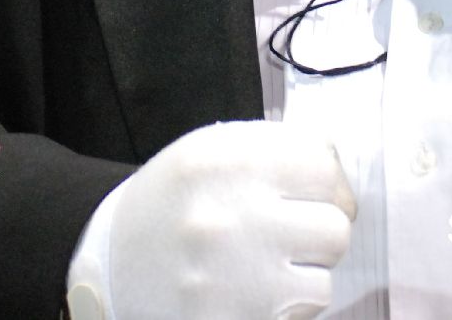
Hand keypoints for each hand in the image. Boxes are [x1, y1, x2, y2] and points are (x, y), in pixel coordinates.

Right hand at [105, 119, 356, 319]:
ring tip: (271, 264)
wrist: (111, 263)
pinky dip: (287, 306)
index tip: (323, 194)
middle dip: (323, 229)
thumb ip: (275, 149)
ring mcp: (231, 280)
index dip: (332, 182)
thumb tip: (339, 171)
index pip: (323, 166)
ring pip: (323, 280)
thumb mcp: (212, 150)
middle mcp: (229, 217)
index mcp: (226, 161)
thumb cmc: (174, 200)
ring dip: (306, 272)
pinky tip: (257, 292)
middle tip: (298, 232)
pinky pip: (298, 316)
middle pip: (335, 227)